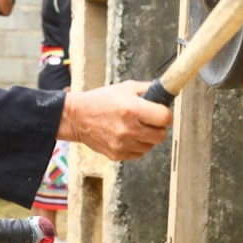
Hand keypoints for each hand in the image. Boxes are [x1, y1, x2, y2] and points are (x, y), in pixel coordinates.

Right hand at [58, 81, 172, 160]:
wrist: (77, 117)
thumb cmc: (100, 100)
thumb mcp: (124, 87)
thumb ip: (147, 90)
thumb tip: (166, 94)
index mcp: (132, 109)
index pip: (165, 118)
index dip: (165, 114)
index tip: (160, 112)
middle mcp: (128, 129)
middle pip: (161, 135)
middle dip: (157, 127)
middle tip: (148, 120)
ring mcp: (122, 144)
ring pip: (150, 146)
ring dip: (147, 137)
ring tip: (134, 127)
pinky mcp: (117, 154)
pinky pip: (138, 153)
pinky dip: (136, 146)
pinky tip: (127, 136)